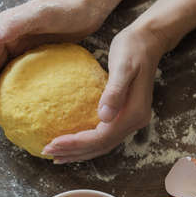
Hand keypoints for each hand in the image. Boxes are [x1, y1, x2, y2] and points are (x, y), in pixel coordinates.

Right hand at [0, 0, 111, 114]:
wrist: (89, 6)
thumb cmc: (67, 8)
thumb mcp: (42, 14)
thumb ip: (16, 24)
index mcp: (6, 27)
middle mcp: (9, 37)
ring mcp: (21, 46)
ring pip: (2, 71)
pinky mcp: (34, 54)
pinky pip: (19, 73)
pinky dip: (14, 88)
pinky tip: (18, 103)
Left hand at [42, 26, 166, 163]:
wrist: (148, 41)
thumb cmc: (132, 49)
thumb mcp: (123, 67)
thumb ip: (114, 92)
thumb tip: (104, 117)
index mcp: (133, 113)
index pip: (101, 137)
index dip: (76, 143)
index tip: (52, 143)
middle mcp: (134, 121)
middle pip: (101, 146)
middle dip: (74, 152)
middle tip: (48, 152)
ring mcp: (131, 119)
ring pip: (102, 144)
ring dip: (80, 151)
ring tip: (57, 155)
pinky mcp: (125, 114)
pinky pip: (104, 135)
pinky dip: (87, 142)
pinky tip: (73, 141)